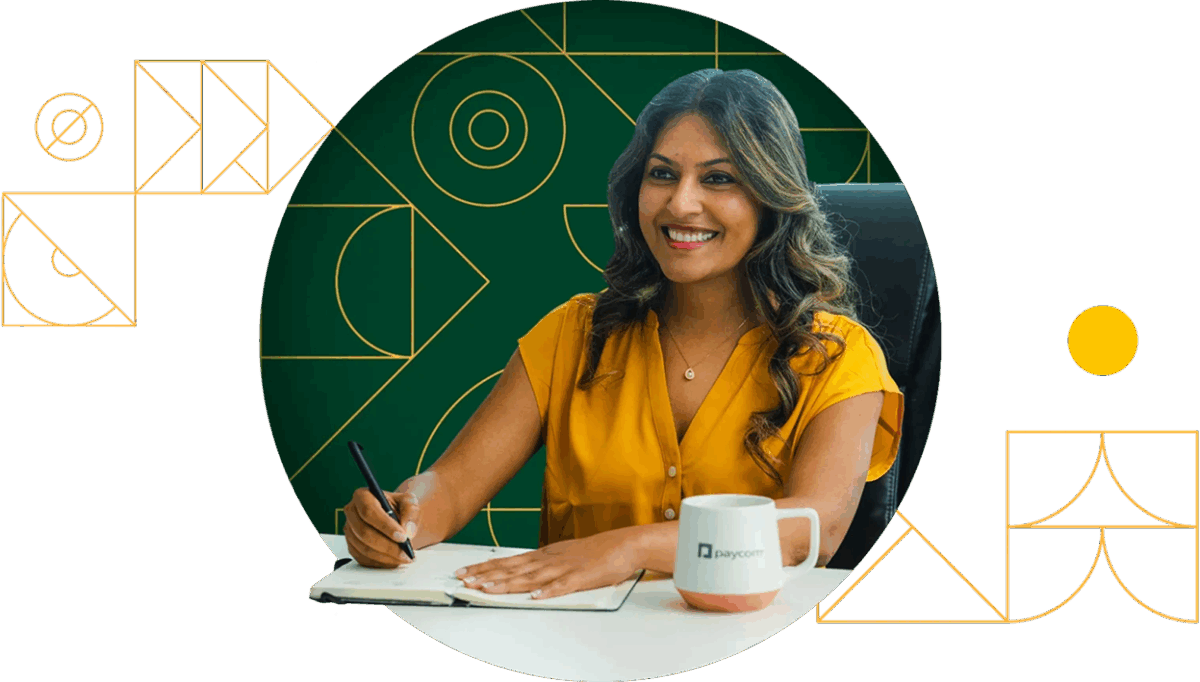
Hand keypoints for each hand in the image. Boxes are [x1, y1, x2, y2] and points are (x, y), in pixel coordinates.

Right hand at [343, 488, 419, 567]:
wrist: (396, 518)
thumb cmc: (400, 508)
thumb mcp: (409, 502)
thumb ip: (411, 513)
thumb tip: (407, 531)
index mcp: (362, 496)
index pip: (369, 511)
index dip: (385, 526)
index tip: (402, 537)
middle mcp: (351, 513)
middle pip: (364, 532)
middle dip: (387, 546)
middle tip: (406, 553)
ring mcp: (350, 531)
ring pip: (364, 548)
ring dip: (386, 556)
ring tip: (404, 558)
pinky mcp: (352, 546)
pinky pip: (363, 559)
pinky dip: (380, 562)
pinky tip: (394, 561)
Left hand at [453, 527, 642, 598]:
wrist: (624, 544)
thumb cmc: (595, 552)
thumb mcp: (563, 555)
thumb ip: (544, 564)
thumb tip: (523, 573)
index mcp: (544, 555)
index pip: (509, 561)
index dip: (486, 567)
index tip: (466, 572)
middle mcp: (550, 560)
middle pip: (513, 569)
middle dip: (487, 575)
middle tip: (465, 581)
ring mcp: (565, 568)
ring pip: (531, 577)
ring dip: (508, 584)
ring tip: (488, 589)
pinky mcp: (582, 577)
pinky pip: (564, 586)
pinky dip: (549, 591)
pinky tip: (536, 596)